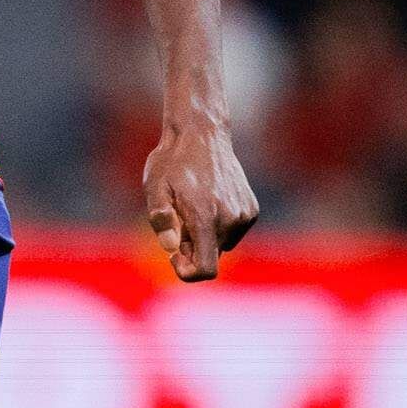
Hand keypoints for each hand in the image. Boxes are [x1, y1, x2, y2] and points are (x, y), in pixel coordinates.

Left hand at [144, 112, 257, 282]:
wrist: (202, 134)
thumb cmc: (172, 162)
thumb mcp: (155, 187)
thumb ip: (161, 218)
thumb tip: (169, 247)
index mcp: (205, 217)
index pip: (206, 269)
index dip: (188, 272)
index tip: (174, 256)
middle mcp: (230, 219)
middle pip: (211, 256)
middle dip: (191, 247)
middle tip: (178, 219)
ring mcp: (244, 215)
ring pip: (221, 244)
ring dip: (205, 235)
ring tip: (192, 206)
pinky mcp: (252, 210)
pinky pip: (232, 232)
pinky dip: (218, 225)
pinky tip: (208, 200)